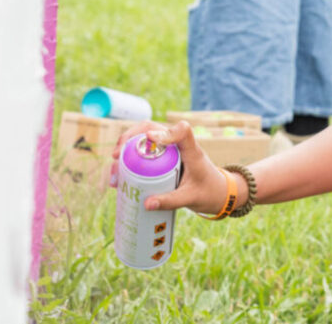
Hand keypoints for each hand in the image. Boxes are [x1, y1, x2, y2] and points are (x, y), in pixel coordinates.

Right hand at [111, 120, 231, 213]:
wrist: (217, 193)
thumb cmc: (208, 192)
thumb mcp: (190, 199)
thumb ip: (171, 201)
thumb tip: (146, 204)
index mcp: (191, 150)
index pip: (183, 130)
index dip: (166, 131)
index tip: (150, 139)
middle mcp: (177, 145)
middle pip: (151, 128)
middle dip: (130, 138)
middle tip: (116, 156)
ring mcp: (167, 150)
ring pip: (142, 139)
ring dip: (125, 149)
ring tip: (114, 171)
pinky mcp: (161, 158)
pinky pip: (142, 152)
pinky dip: (128, 160)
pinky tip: (118, 177)